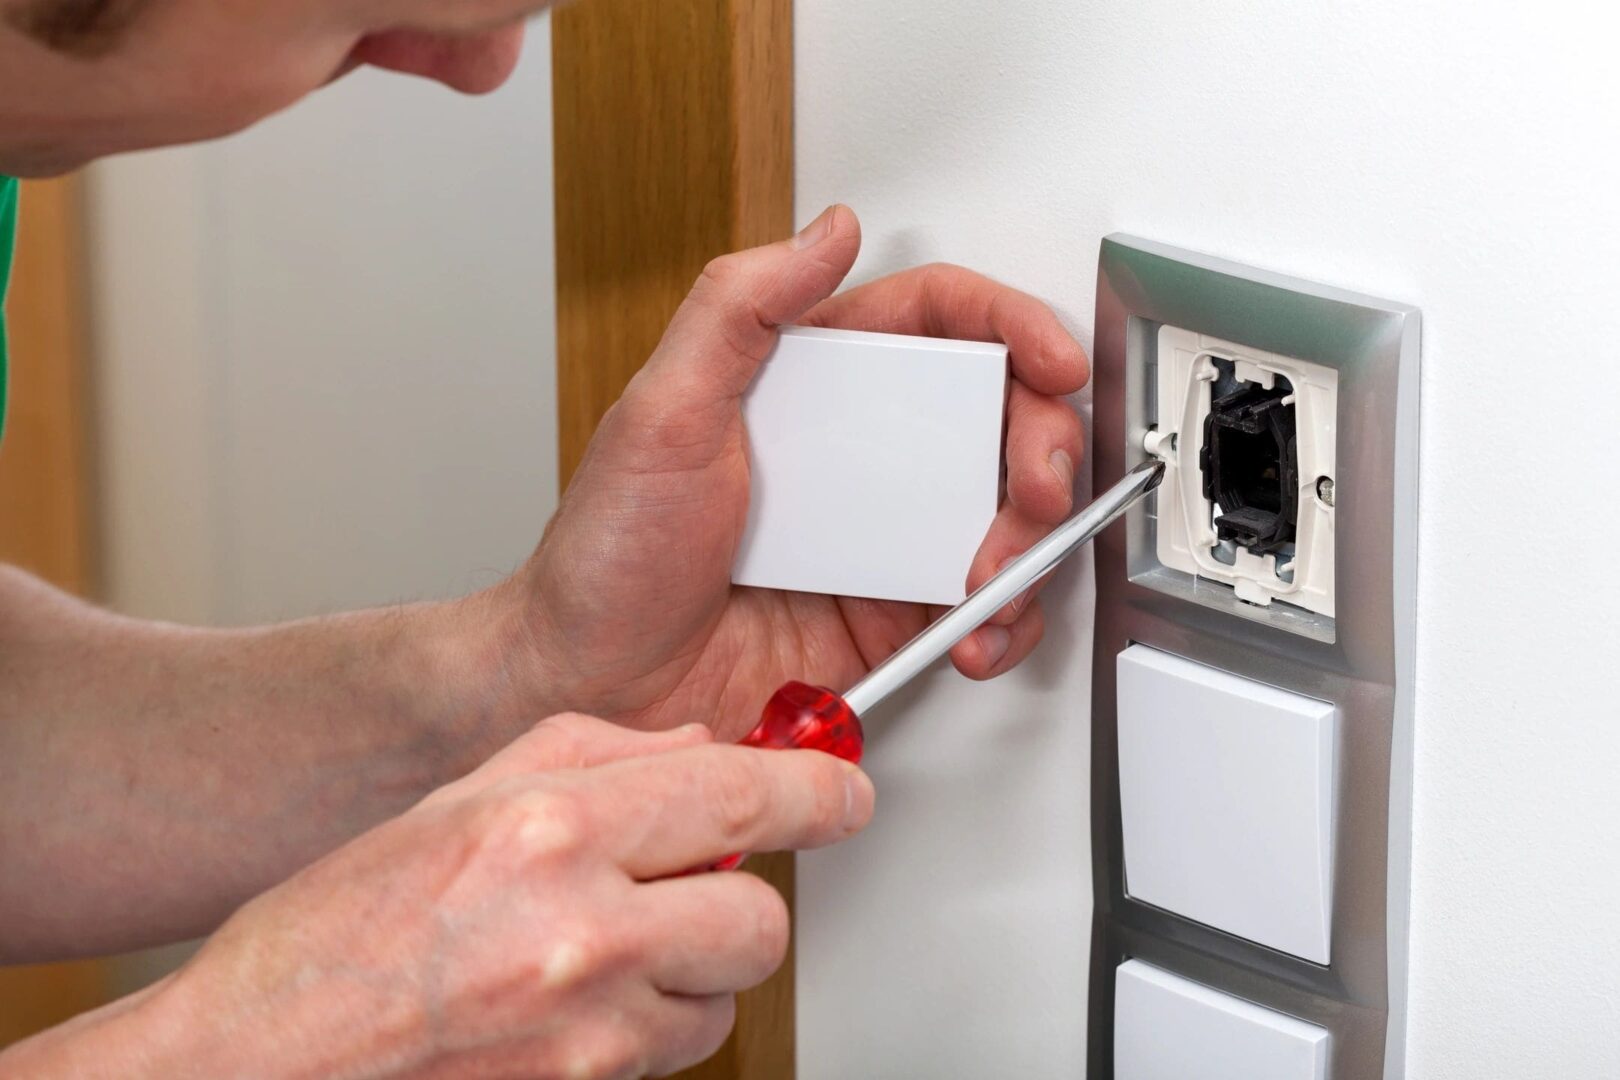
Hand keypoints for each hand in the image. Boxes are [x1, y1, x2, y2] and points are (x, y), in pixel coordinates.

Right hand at [107, 715, 872, 1078]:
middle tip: (689, 887)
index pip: (740, 799)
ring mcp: (588, 1032)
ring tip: (601, 952)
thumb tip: (698, 749)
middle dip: (741, 902)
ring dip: (689, 972)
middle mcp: (581, 932)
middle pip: (760, 920)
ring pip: (723, 1000)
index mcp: (550, 830)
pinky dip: (648, 1029)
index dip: (816, 790)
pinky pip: (672, 1058)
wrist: (263, 1062)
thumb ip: (596, 753)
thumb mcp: (462, 795)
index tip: (842, 792)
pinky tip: (576, 1003)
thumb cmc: (338, 931)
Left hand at [511, 205, 1087, 737]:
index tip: (1049, 358)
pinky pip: (982, 607)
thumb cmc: (610, 556)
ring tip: (995, 575)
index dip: (1009, 326)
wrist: (600, 685)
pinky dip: (1001, 621)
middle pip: (993, 414)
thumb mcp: (660, 411)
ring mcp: (882, 534)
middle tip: (1039, 486)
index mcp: (811, 383)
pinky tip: (974, 630)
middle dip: (1043, 443)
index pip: (934, 323)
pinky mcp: (892, 613)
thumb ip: (739, 309)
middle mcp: (859, 452)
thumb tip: (826, 231)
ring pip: (1005, 512)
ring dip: (1031, 542)